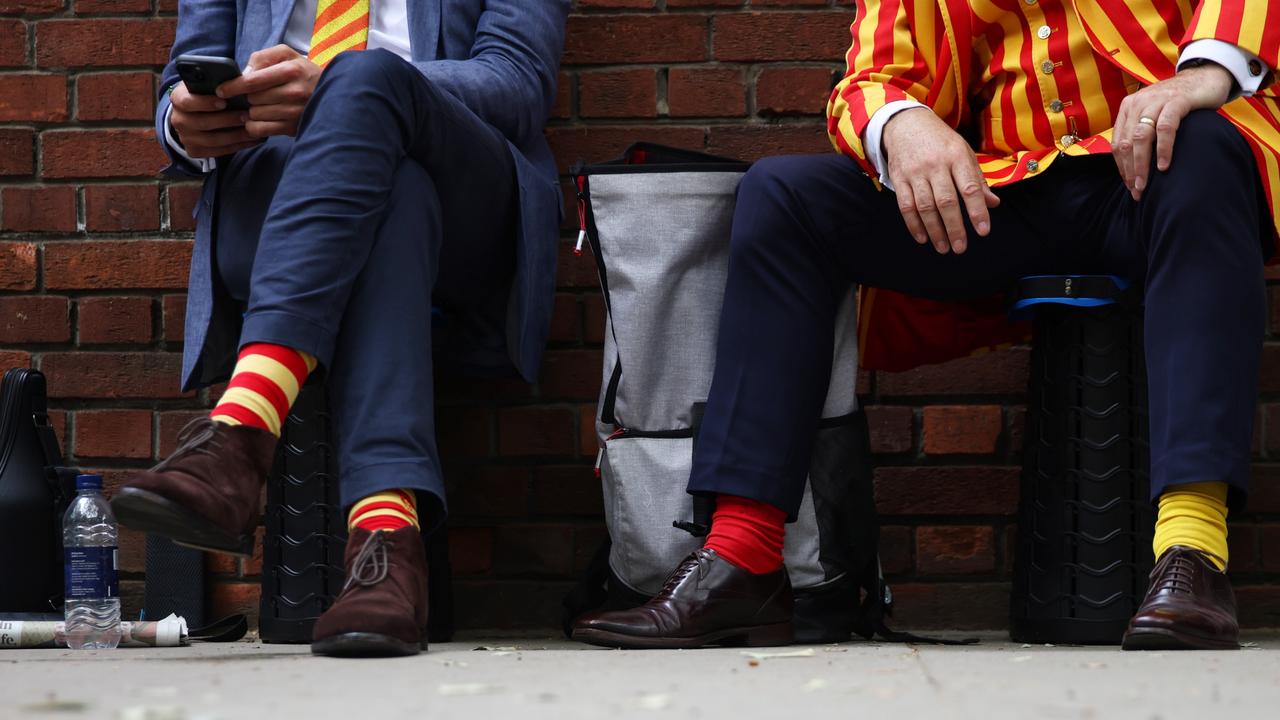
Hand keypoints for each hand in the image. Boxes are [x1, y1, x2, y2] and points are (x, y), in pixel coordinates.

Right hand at [168, 83, 258, 158]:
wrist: (194, 115)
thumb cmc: (206, 95)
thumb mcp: (206, 84)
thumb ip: (216, 82)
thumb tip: (239, 79)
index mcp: (178, 98)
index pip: (187, 101)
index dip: (205, 103)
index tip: (224, 101)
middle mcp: (178, 120)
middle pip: (202, 123)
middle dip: (227, 120)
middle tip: (247, 115)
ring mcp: (185, 138)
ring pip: (213, 140)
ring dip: (236, 135)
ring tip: (253, 128)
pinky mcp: (194, 151)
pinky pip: (218, 152)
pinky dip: (237, 146)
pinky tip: (252, 139)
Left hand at [218, 45, 322, 138]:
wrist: (333, 94)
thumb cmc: (303, 72)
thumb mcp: (287, 55)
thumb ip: (263, 57)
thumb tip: (244, 74)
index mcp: (291, 70)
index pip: (253, 80)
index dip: (233, 86)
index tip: (221, 90)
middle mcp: (295, 92)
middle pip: (252, 99)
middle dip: (246, 98)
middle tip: (250, 97)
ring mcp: (295, 112)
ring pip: (255, 115)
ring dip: (250, 112)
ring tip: (256, 108)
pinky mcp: (294, 128)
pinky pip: (261, 130)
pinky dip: (254, 126)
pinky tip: (258, 120)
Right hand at [882, 107, 1000, 253]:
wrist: (906, 124)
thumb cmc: (940, 142)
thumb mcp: (963, 153)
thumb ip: (977, 179)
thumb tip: (993, 204)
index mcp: (957, 157)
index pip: (970, 188)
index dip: (977, 211)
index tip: (983, 231)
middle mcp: (936, 165)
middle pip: (946, 201)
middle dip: (954, 227)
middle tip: (960, 248)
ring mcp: (915, 172)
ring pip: (925, 207)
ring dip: (935, 230)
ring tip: (943, 248)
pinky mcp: (899, 178)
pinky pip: (905, 206)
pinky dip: (914, 224)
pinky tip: (923, 238)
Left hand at [1112, 63, 1233, 200]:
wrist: (1206, 76)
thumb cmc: (1179, 103)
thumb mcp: (1154, 115)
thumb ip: (1143, 133)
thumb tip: (1135, 167)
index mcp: (1128, 108)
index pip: (1117, 143)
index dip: (1121, 167)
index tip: (1129, 185)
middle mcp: (1138, 103)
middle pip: (1126, 143)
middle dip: (1129, 171)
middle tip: (1137, 191)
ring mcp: (1156, 101)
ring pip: (1140, 138)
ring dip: (1141, 165)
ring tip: (1145, 185)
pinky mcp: (1176, 101)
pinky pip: (1165, 128)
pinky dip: (1163, 149)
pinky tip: (1164, 166)